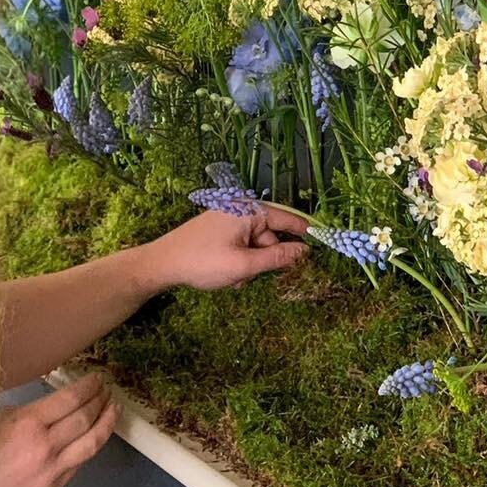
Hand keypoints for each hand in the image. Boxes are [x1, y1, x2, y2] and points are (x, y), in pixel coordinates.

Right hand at [0, 374, 118, 486]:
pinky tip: (91, 436)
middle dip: (101, 401)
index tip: (97, 378)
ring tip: (113, 410)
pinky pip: (77, 464)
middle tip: (107, 390)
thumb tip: (56, 406)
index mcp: (28, 424)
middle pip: (85, 419)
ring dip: (106, 424)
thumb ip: (31, 412)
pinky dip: (88, 447)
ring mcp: (51, 472)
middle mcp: (44, 447)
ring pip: (91, 445)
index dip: (89, 386)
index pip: (70, 399)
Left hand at [145, 206, 309, 291]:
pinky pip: (241, 246)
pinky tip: (225, 274)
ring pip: (255, 245)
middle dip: (264, 259)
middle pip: (270, 236)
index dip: (305, 232)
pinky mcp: (219, 231)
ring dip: (250, 265)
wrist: (162, 264)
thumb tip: (304, 251)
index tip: (324, 241)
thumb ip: (277, 258)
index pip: (287, 219)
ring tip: (233, 278)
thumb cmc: (202, 262)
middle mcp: (239, 209)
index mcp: (247, 210)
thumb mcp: (244, 264)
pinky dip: (239, 261)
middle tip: (249, 275)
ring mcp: (228, 219)